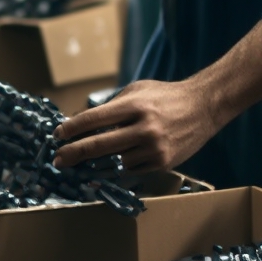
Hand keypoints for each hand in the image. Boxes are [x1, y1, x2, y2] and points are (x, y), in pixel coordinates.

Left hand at [52, 79, 220, 173]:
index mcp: (134, 105)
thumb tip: (79, 121)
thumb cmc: (164, 96)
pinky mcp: (162, 163)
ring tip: (83, 163)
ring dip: (98, 162)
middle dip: (74, 153)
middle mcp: (144, 128)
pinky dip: (120, 166)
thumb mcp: (136, 91)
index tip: (57, 135)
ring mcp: (154, 148)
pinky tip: (112, 163)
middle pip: (99, 145)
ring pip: (114, 161)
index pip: (94, 119)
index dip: (72, 129)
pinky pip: (131, 170)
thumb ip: (110, 107)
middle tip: (58, 159)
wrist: (203, 107)